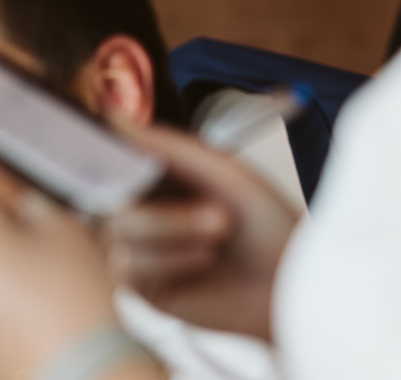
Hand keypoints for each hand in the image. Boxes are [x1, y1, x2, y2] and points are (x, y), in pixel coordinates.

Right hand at [104, 123, 299, 339]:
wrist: (292, 286)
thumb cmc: (269, 227)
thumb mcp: (221, 171)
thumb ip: (163, 144)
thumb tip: (111, 116)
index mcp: (157, 177)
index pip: (111, 158)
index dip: (108, 154)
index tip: (121, 155)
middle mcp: (143, 209)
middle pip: (108, 195)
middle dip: (164, 205)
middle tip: (217, 213)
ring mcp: (140, 248)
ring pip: (117, 228)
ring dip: (171, 228)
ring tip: (218, 234)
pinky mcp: (143, 285)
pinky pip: (127, 264)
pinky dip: (168, 258)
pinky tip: (202, 259)